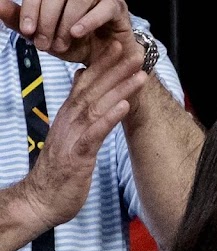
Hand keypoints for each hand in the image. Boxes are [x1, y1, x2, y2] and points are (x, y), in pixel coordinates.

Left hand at [0, 0, 137, 63]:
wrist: (108, 62)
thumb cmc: (78, 45)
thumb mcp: (45, 36)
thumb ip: (21, 21)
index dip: (31, 9)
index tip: (28, 31)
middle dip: (46, 20)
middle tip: (44, 43)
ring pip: (78, 0)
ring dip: (65, 23)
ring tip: (62, 42)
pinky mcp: (117, 7)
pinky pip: (103, 9)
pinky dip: (88, 21)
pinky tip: (77, 33)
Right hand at [17, 39, 145, 235]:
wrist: (41, 200)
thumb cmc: (59, 173)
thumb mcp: (69, 140)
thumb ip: (76, 117)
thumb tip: (80, 95)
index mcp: (68, 117)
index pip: (85, 84)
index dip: (102, 65)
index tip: (118, 48)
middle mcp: (69, 121)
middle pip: (93, 89)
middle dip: (114, 69)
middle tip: (134, 52)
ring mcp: (73, 136)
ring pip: (98, 106)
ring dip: (120, 89)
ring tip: (138, 74)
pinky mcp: (78, 155)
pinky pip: (95, 133)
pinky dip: (110, 117)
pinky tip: (125, 105)